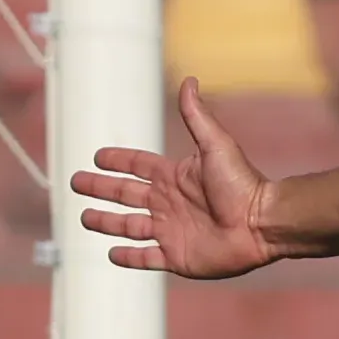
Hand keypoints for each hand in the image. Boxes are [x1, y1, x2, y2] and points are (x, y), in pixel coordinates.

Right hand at [73, 79, 285, 279]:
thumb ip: (197, 116)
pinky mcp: (177, 257)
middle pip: (126, 195)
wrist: (261, 224)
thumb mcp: (216, 145)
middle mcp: (170, 203)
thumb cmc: (242, 184)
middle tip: (77, 183)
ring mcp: (172, 231)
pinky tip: (111, 253)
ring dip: (107, 222)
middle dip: (101, 189)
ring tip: (84, 218)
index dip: (118, 161)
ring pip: (129, 227)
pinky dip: (128, 257)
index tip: (97, 157)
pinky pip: (146, 258)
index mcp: (174, 177)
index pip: (138, 166)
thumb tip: (189, 80)